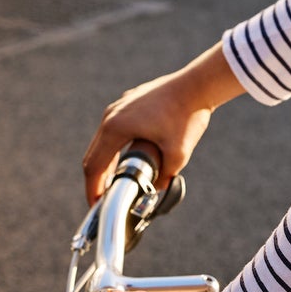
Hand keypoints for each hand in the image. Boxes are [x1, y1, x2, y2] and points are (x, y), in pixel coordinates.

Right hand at [82, 43, 245, 201]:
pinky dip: (113, 148)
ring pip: (102, 141)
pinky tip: (124, 158)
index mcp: (116, 128)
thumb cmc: (186, 116)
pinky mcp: (128, 102)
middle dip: (96, 180)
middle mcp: (111, 116)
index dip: (92, 190)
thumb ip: (165, 177)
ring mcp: (119, 107)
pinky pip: (113, 129)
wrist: (197, 85)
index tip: (95, 206)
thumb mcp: (178, 155)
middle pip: (94, 155)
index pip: (95, 167)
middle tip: (102, 200)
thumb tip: (158, 189)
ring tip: (112, 183)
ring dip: (105, 163)